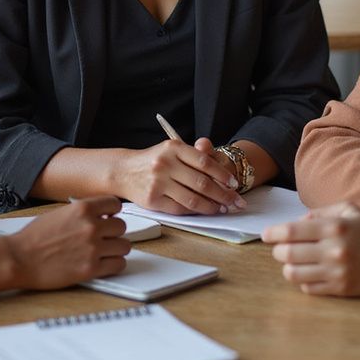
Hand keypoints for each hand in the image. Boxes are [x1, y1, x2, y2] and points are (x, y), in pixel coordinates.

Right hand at [7, 196, 130, 289]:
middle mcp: (91, 227)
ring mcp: (93, 248)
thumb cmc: (35, 237)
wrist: (19, 258)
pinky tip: (103, 264)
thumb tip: (102, 218)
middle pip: (121, 227)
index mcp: (83, 209)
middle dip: (113, 233)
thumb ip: (83, 214)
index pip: (115, 205)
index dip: (112, 213)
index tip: (108, 219)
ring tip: (104, 252)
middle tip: (103, 238)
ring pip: (124, 246)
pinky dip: (113, 264)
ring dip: (115, 249)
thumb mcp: (60, 213)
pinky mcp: (91, 269)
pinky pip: (118, 265)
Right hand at [116, 140, 244, 214]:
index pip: (204, 162)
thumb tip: (223, 174)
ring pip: (193, 199)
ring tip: (223, 209)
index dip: (223, 174)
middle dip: (224, 194)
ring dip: (212, 206)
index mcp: (173, 147)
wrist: (123, 171)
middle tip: (236, 201)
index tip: (234, 184)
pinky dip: (196, 212)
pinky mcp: (153, 200)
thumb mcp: (171, 150)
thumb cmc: (153, 161)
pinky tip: (205, 211)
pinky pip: (180, 209)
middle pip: (202, 183)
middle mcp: (165, 163)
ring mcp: (158, 182)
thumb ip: (195, 156)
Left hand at [263, 202, 359, 296]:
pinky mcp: (341, 290)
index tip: (266, 235)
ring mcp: (336, 272)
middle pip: (287, 254)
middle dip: (278, 250)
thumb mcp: (349, 209)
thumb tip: (297, 223)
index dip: (273, 233)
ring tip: (292, 262)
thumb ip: (320, 212)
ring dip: (287, 267)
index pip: (291, 231)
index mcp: (333, 227)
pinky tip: (308, 272)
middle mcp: (333, 250)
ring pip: (293, 274)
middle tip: (280, 248)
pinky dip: (302, 280)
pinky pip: (308, 288)